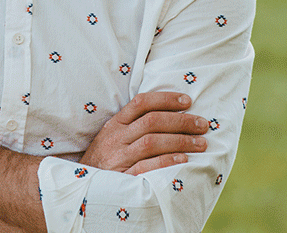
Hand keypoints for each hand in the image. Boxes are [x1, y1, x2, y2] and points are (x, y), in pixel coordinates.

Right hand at [80, 92, 208, 174]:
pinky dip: (166, 162)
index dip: (165, 99)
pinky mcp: (122, 177)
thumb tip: (168, 113)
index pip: (141, 103)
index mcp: (114, 124)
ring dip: (180, 141)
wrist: (83, 187)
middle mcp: (116, 138)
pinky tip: (183, 160)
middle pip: (151, 122)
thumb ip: (133, 126)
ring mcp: (118, 158)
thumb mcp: (112, 138)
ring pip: (151, 142)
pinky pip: (146, 167)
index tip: (187, 101)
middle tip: (202, 124)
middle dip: (181, 121)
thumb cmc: (105, 160)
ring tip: (201, 143)